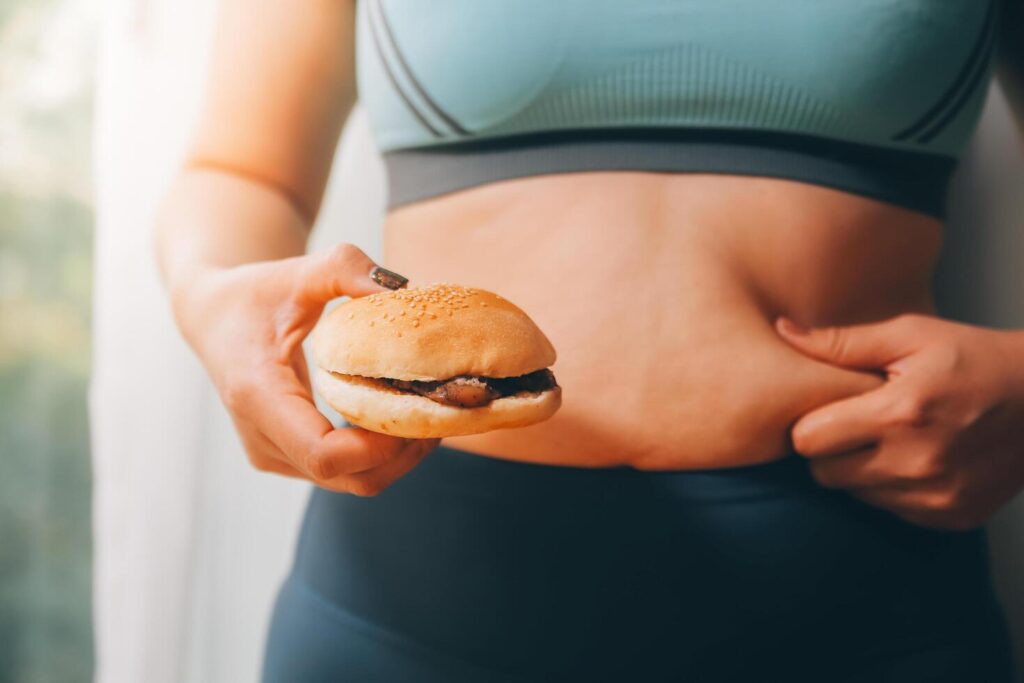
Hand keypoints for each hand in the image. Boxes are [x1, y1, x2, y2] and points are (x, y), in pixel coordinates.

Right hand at [172, 243, 439, 495]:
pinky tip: (401, 418)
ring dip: (396, 458)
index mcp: (259, 396)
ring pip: (350, 483)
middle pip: (348, 478)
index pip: (326, 455)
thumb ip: (347, 269)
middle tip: (443, 415)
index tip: (420, 413)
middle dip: (403, 454)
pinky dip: (378, 454)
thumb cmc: (255, 292)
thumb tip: (404, 287)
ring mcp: (272, 454)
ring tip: (429, 415)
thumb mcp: (299, 270)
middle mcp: (262, 438)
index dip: (382, 448)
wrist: (212, 316)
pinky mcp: (284, 457)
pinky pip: (342, 472)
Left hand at [775, 313, 1023, 529]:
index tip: (830, 408)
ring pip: (855, 495)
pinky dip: (892, 489)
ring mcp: (936, 497)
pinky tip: (917, 458)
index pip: (808, 439)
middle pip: (825, 474)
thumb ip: (841, 342)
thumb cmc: (973, 357)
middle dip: (831, 449)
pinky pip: (890, 510)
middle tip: (858, 423)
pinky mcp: (951, 517)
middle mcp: (917, 462)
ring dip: (861, 471)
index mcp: (899, 413)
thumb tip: (782, 331)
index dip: (810, 422)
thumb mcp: (910, 334)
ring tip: (892, 438)